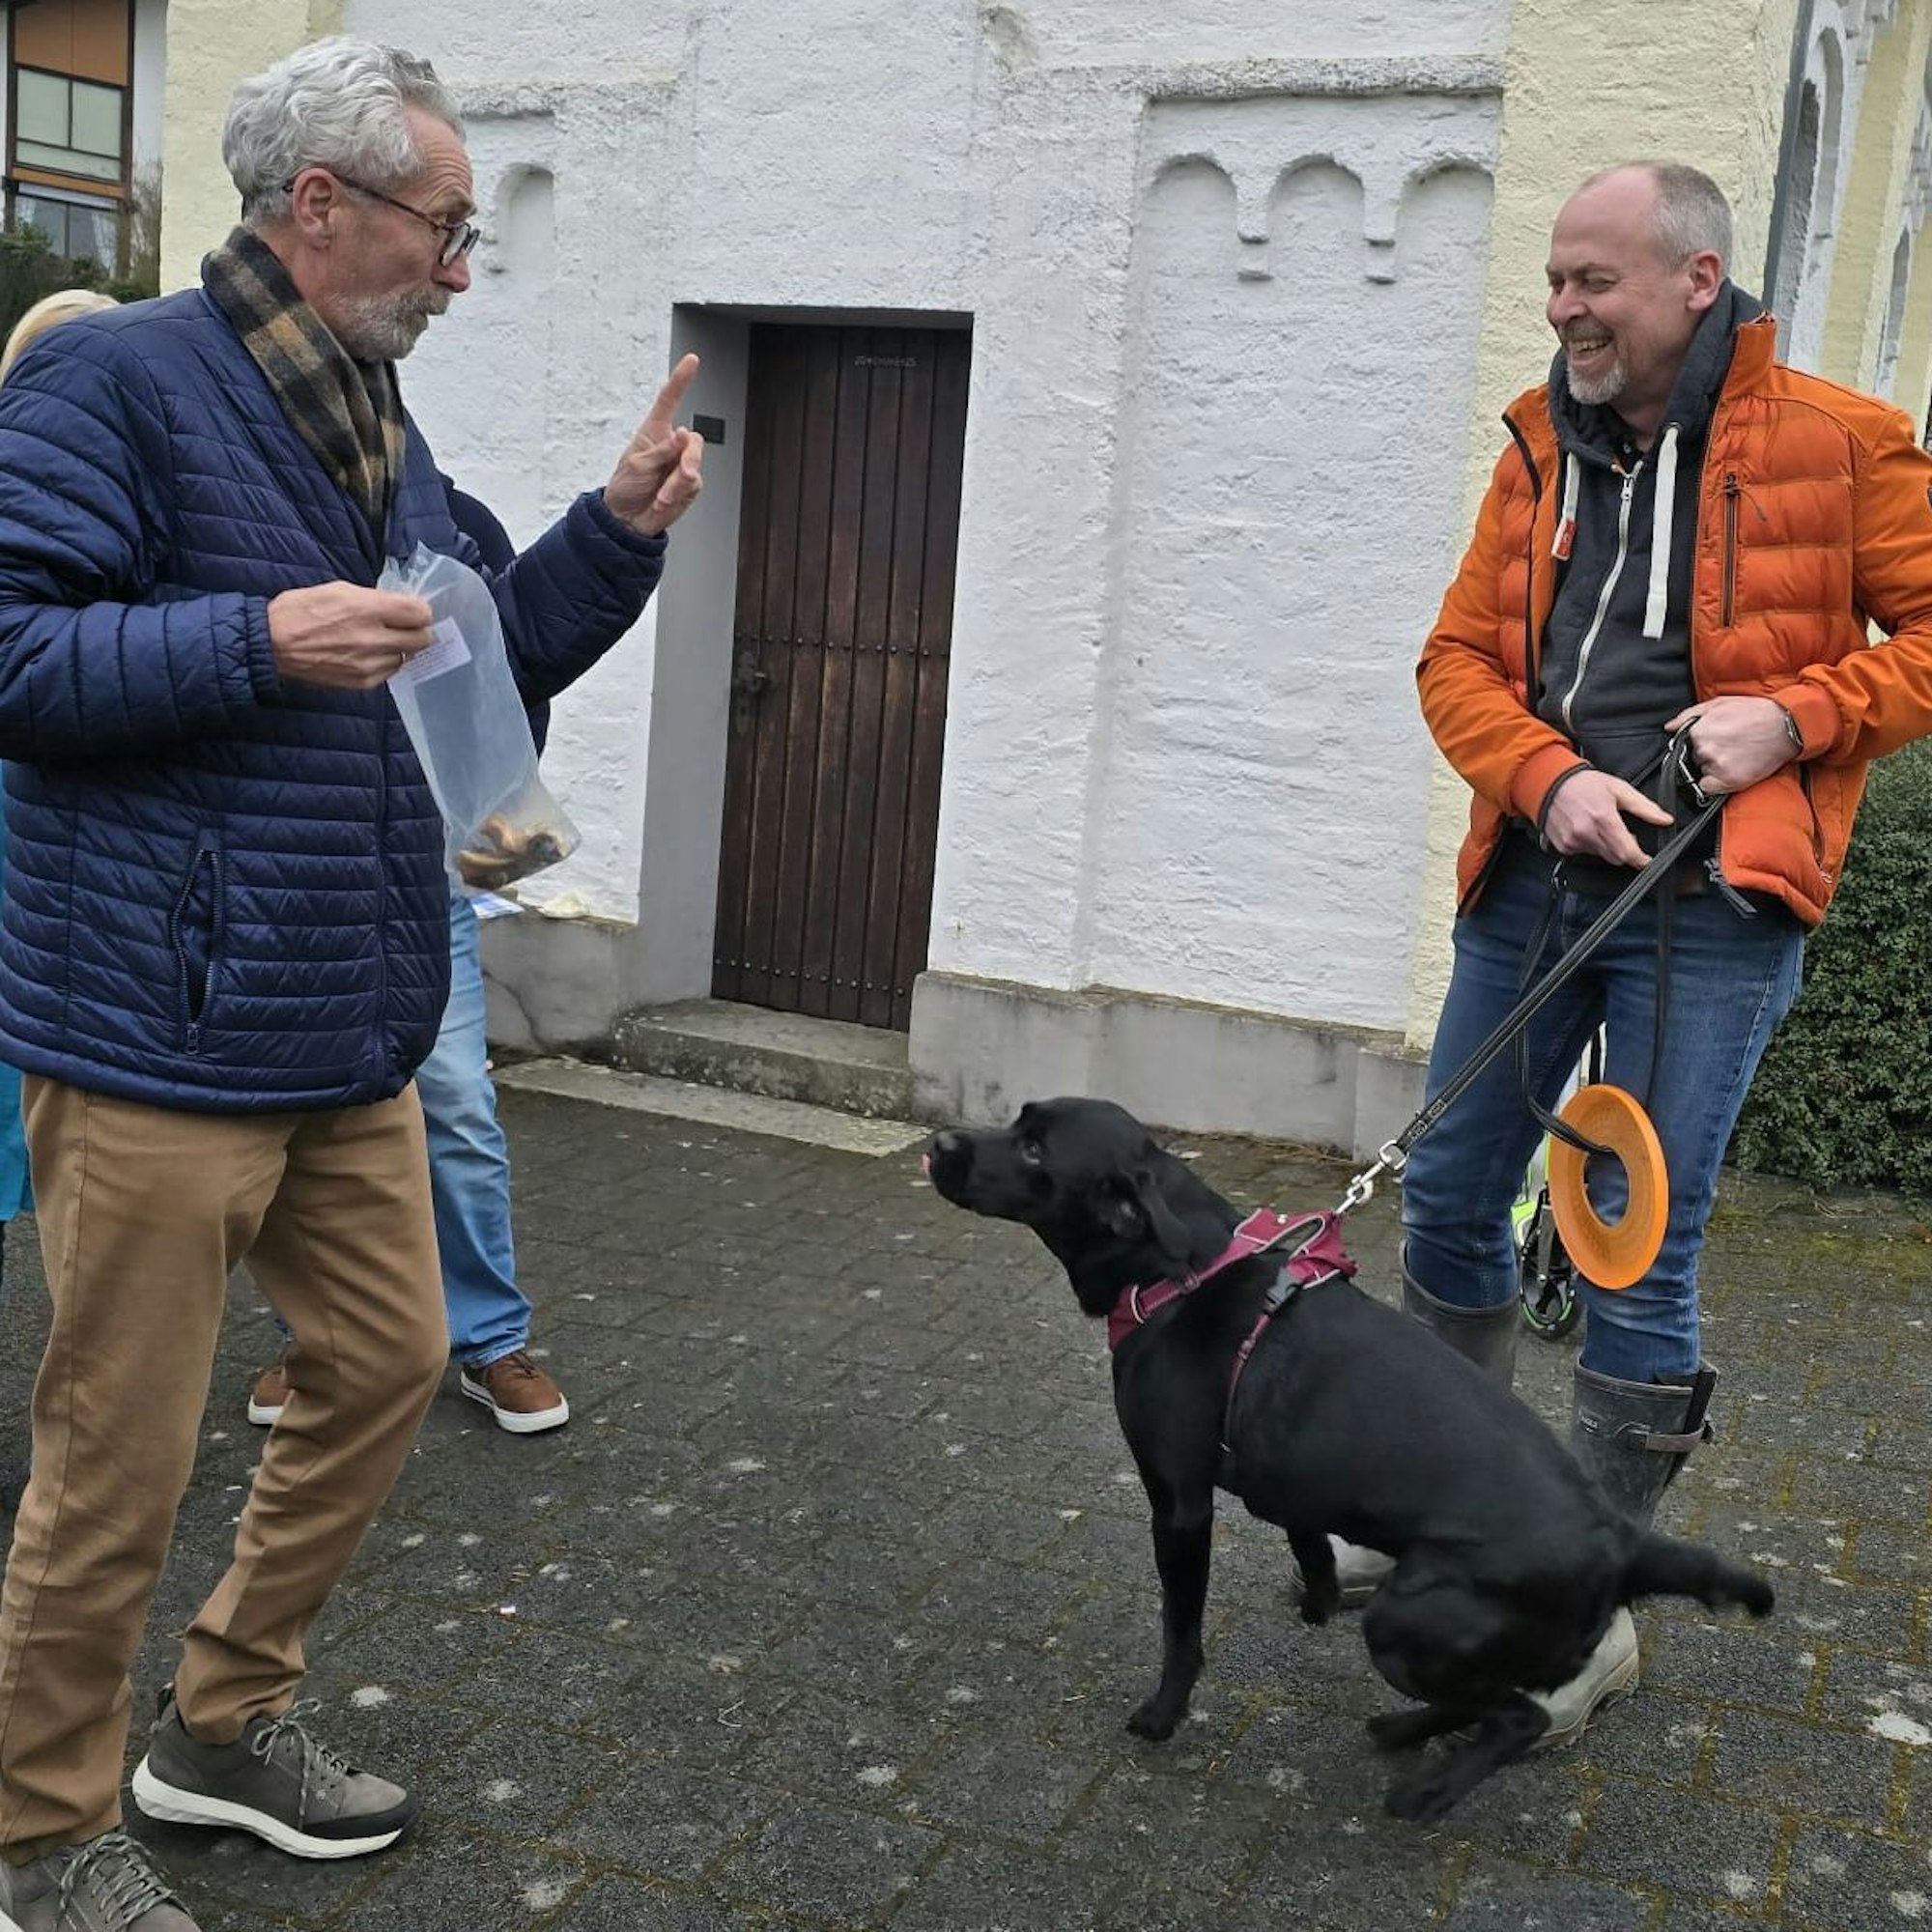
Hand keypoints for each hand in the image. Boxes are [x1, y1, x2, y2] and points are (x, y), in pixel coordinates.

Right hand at [267, 584, 433, 689]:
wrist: (272, 644)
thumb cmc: (301, 610)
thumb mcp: (339, 590)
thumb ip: (376, 599)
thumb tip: (401, 606)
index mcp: (368, 609)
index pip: (420, 613)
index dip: (419, 611)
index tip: (412, 611)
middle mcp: (373, 639)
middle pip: (422, 639)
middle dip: (416, 631)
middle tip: (402, 626)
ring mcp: (369, 664)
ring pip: (406, 657)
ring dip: (398, 648)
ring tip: (376, 640)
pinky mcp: (363, 682)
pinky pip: (388, 672)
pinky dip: (383, 663)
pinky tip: (365, 654)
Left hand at [605, 352, 704, 534]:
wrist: (628, 521)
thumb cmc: (625, 488)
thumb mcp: (637, 465)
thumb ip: (662, 450)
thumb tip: (683, 435)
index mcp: (654, 433)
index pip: (670, 401)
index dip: (681, 380)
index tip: (692, 362)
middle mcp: (671, 446)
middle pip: (693, 439)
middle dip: (689, 458)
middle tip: (682, 473)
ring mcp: (681, 466)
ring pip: (695, 464)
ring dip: (679, 482)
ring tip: (663, 495)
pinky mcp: (688, 487)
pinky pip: (694, 485)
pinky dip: (680, 494)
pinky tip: (666, 500)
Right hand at [1541, 767, 1674, 866]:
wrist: (1549, 782)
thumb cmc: (1583, 783)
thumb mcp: (1618, 789)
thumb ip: (1644, 807)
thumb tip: (1665, 819)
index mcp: (1604, 819)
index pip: (1627, 852)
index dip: (1641, 859)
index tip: (1647, 860)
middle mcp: (1587, 833)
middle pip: (1616, 858)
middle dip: (1626, 851)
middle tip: (1626, 836)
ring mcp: (1573, 841)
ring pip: (1601, 856)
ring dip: (1608, 847)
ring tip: (1603, 827)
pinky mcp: (1564, 846)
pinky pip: (1584, 853)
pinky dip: (1591, 845)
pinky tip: (1587, 829)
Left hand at [1664, 696, 1798, 795]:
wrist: (1786, 726)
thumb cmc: (1755, 712)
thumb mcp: (1720, 703)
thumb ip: (1689, 716)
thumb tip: (1668, 727)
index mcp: (1698, 730)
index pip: (1684, 745)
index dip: (1699, 743)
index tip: (1716, 740)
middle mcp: (1705, 749)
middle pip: (1695, 758)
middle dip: (1708, 754)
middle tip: (1731, 746)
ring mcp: (1717, 766)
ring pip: (1703, 772)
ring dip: (1714, 768)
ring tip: (1737, 755)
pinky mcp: (1730, 780)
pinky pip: (1708, 789)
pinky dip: (1717, 784)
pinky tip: (1734, 769)